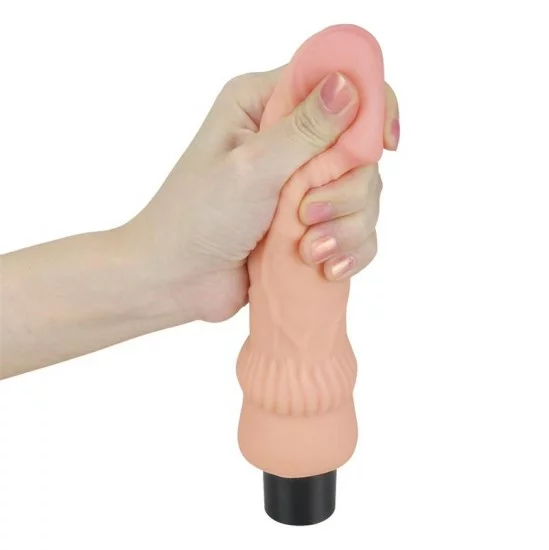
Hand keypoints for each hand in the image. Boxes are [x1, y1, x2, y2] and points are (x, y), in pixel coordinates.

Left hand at [122, 69, 399, 321]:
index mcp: (263, 106)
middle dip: (346, 192)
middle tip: (308, 217)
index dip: (371, 107)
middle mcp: (287, 140)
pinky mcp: (309, 224)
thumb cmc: (197, 218)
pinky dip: (349, 249)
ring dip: (345, 228)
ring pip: (363, 195)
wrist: (176, 280)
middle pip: (359, 150)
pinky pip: (355, 230)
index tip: (386, 144)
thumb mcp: (250, 168)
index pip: (336, 83)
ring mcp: (300, 185)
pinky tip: (326, 267)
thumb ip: (304, 130)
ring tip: (310, 251)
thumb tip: (350, 86)